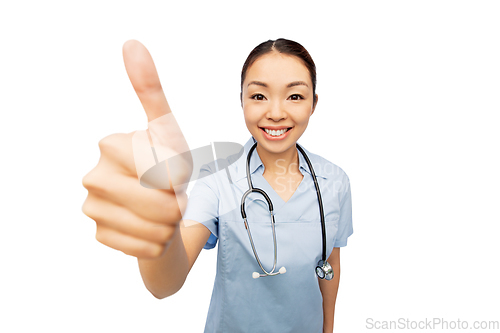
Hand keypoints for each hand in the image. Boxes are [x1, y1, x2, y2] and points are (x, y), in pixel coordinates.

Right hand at [82, 40, 191, 257]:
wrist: (157, 207)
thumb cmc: (166, 166)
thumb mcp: (167, 130)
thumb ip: (151, 89)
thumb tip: (131, 43)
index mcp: (110, 144)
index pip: (166, 170)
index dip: (181, 175)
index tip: (173, 172)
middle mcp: (93, 175)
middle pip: (160, 201)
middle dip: (177, 203)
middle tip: (170, 196)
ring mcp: (92, 208)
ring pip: (155, 228)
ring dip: (170, 224)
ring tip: (162, 212)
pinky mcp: (99, 235)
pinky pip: (145, 247)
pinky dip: (158, 242)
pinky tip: (150, 229)